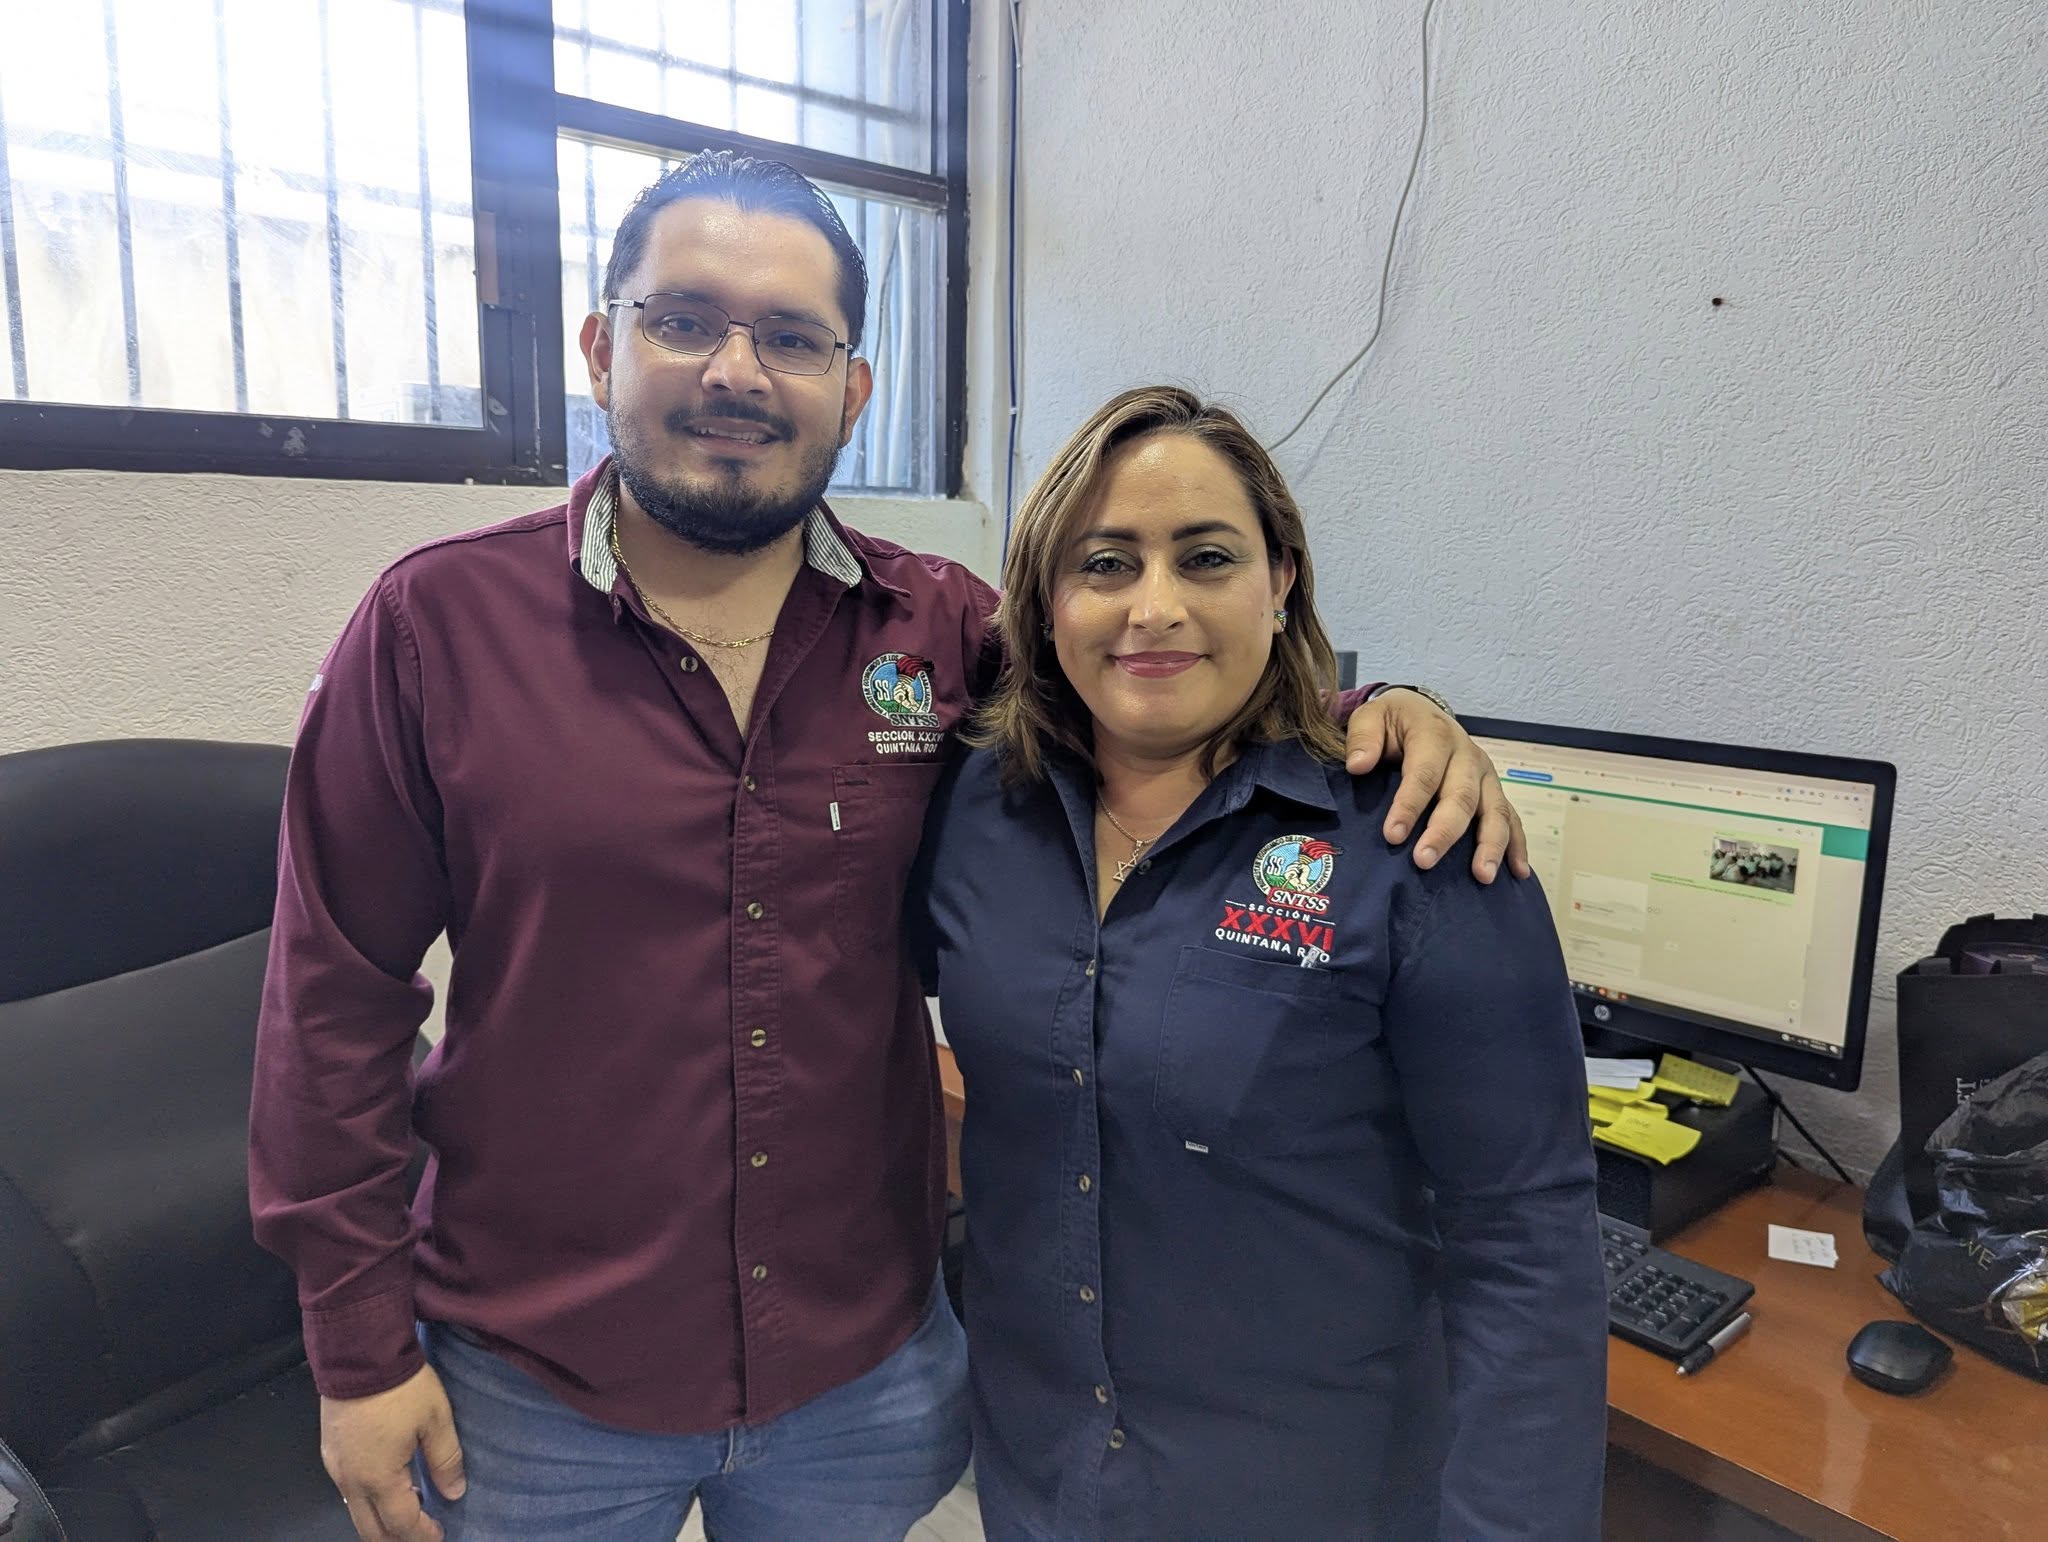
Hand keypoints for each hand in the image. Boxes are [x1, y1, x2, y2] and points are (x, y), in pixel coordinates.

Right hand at [321, 1364, 466, 1541]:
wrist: (359, 1353)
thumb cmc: (403, 1388)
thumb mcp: (437, 1420)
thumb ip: (446, 1460)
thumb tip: (454, 1493)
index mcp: (379, 1478)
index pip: (400, 1524)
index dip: (421, 1535)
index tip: (439, 1536)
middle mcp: (351, 1481)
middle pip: (370, 1530)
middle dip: (397, 1539)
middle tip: (421, 1534)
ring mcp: (335, 1468)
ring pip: (356, 1512)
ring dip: (380, 1520)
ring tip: (409, 1510)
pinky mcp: (329, 1452)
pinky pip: (348, 1491)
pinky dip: (368, 1500)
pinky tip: (387, 1486)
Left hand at [1342, 690, 1529, 881]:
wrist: (1421, 712)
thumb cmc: (1392, 722)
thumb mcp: (1370, 717)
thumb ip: (1363, 737)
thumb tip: (1358, 764)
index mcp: (1435, 735)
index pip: (1424, 773)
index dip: (1409, 805)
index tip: (1392, 836)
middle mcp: (1466, 755)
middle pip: (1461, 796)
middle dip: (1444, 831)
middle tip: (1424, 861)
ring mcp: (1485, 774)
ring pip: (1495, 810)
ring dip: (1490, 844)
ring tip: (1482, 876)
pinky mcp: (1494, 790)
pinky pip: (1511, 818)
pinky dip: (1517, 845)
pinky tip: (1518, 873)